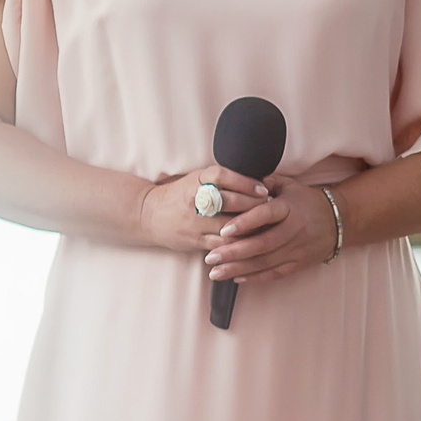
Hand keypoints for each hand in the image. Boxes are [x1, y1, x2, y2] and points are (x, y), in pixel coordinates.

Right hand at [140, 160, 269, 256]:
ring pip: (228, 226)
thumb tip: (255, 180)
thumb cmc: (180, 195)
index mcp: (196, 180)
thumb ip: (220, 179)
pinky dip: (238, 244)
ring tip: (266, 226)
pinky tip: (252, 243)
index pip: (223, 176)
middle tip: (271, 208)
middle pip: (230, 202)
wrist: (149, 215)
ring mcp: (194, 221)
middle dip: (254, 206)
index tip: (263, 190)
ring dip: (250, 227)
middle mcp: (194, 199)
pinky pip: (221, 244)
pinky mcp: (195, 240)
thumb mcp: (196, 179)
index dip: (245, 182)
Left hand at [205, 177, 338, 282]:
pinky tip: (236, 278)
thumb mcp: (290, 186)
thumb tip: (239, 180)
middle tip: (211, 257)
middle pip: (262, 244)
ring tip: (215, 273)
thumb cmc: (307, 201)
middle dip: (234, 252)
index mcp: (290, 208)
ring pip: (265, 262)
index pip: (265, 215)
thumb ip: (266, 182)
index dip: (244, 223)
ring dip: (238, 268)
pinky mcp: (299, 263)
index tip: (223, 230)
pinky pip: (275, 273)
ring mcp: (297, 249)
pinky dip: (255, 277)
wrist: (338, 221)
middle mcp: (294, 230)